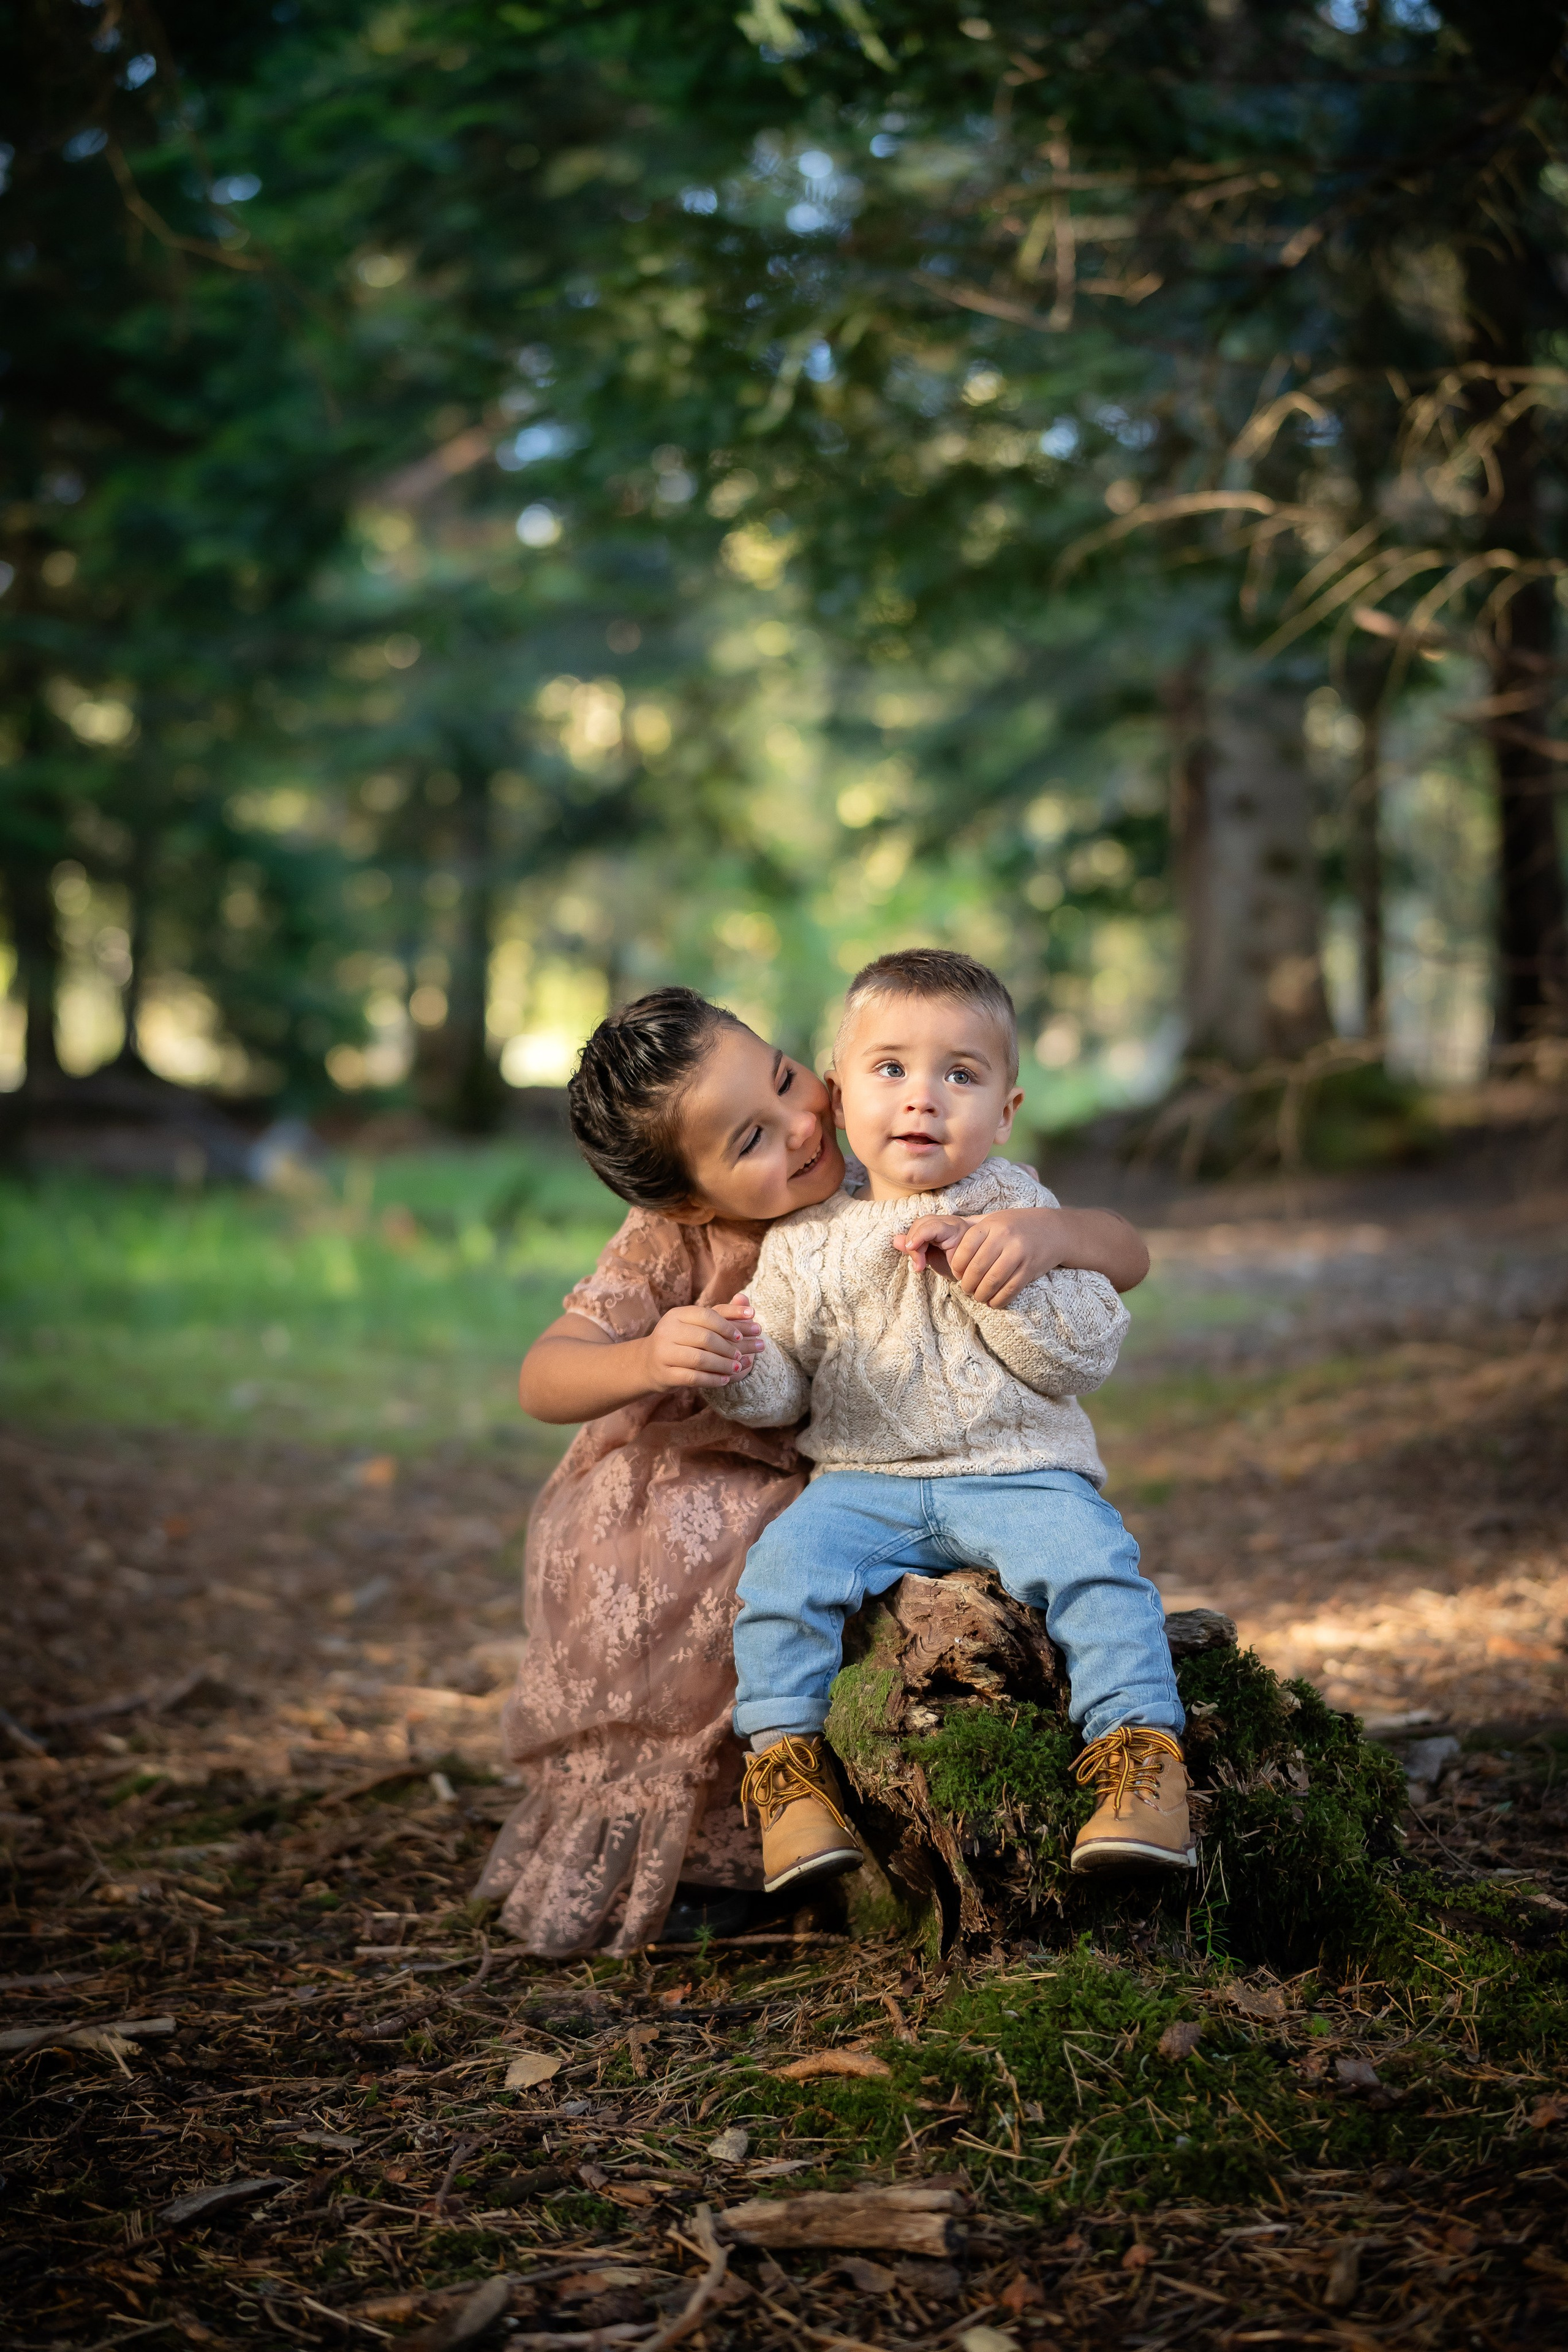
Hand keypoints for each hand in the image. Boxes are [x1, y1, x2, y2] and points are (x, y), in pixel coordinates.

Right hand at [644, 1292, 763, 1392]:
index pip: (707, 1315)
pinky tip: (725, 1380)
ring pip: (700, 1359)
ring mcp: (663, 1353)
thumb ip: (723, 1315)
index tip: (742, 1336)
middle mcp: (667, 1331)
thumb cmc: (680, 1340)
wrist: (648, 1363)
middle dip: (728, 1348)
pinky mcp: (664, 1374)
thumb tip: (749, 1306)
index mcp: (677, 1314)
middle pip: (705, 1338)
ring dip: (723, 1365)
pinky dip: (712, 1379)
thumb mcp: (696, 1324)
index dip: (728, 1326)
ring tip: (737, 1368)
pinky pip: (693, 1378)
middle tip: (743, 1355)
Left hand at [898, 1209, 1062, 1306]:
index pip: (962, 1253)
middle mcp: (1003, 1238)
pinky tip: (995, 1298)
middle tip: (968, 1288)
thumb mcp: (989, 1224)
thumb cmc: (1013, 1228)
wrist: (1054, 1231)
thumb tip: (900, 1241)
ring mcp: (1018, 1254)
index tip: (959, 1273)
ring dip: (981, 1295)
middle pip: (973, 1272)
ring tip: (980, 1294)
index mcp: (989, 1226)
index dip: (957, 1269)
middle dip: (968, 1285)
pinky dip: (997, 1301)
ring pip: (988, 1285)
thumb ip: (958, 1235)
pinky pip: (1006, 1293)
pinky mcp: (1030, 1270)